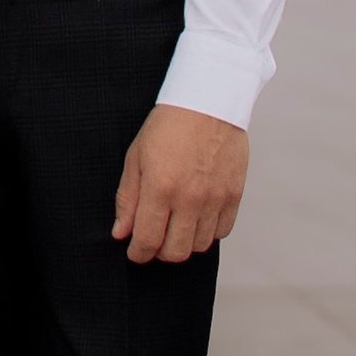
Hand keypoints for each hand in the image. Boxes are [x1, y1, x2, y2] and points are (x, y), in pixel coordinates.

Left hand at [112, 105, 246, 263]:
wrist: (208, 102)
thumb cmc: (168, 126)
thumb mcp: (136, 158)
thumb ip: (128, 199)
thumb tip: (122, 232)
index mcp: (160, 188)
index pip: (147, 240)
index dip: (138, 253)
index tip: (135, 252)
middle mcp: (190, 198)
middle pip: (175, 252)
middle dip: (159, 253)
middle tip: (154, 240)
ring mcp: (215, 198)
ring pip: (199, 246)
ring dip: (184, 242)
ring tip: (175, 226)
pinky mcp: (234, 195)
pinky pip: (222, 232)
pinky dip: (208, 232)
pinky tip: (196, 218)